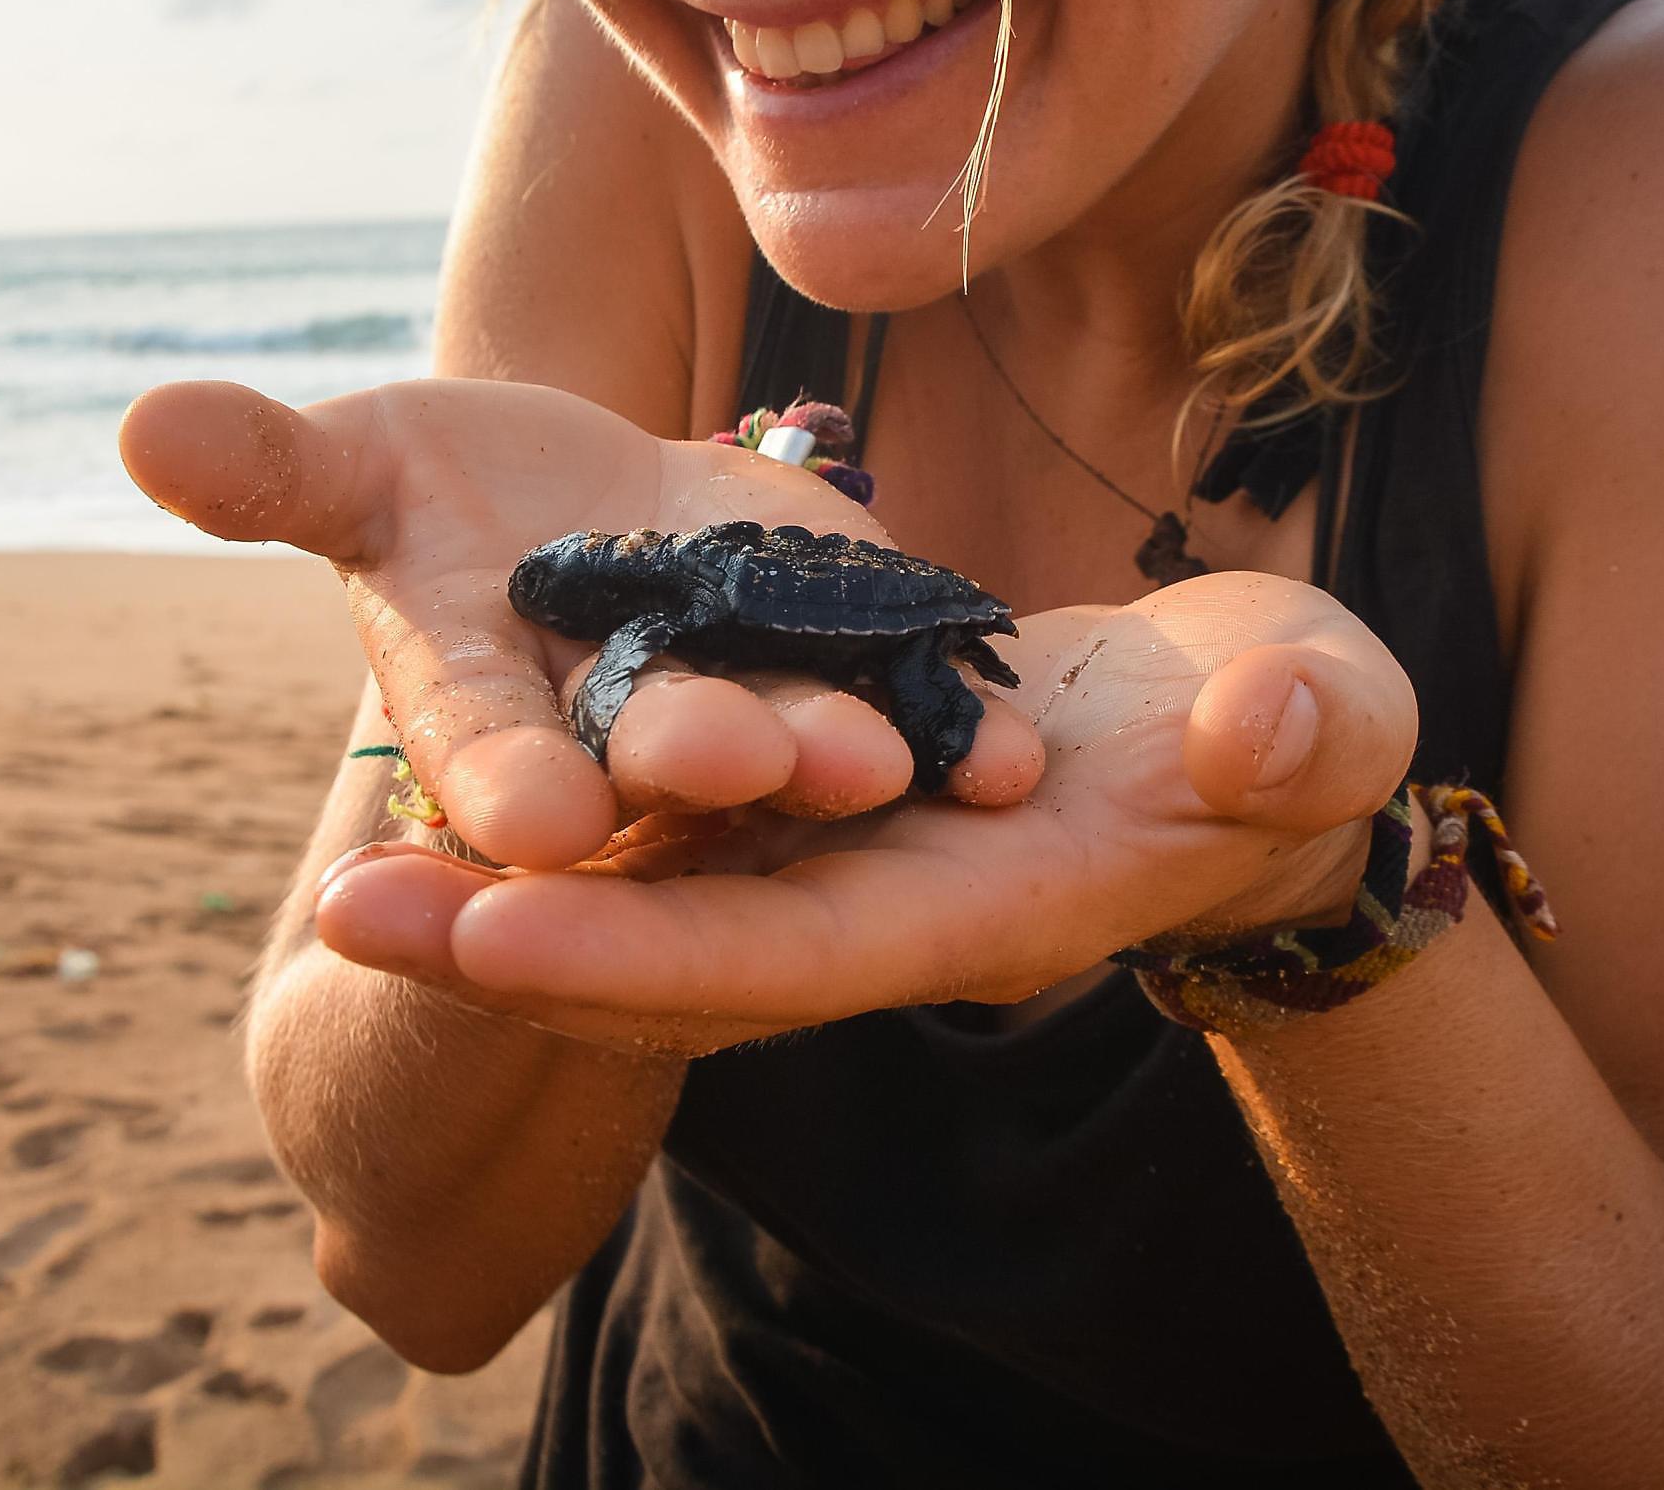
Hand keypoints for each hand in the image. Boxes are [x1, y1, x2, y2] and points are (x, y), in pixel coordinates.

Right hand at [116, 377, 1047, 870]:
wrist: (587, 522)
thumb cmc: (438, 498)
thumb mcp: (358, 469)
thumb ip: (271, 469)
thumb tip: (141, 427)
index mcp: (481, 698)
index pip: (483, 741)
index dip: (505, 777)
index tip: (536, 817)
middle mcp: (612, 727)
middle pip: (649, 743)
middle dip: (688, 752)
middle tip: (733, 756)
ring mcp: (740, 698)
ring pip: (789, 731)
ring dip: (833, 749)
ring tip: (885, 761)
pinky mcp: (841, 654)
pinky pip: (901, 691)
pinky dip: (954, 725)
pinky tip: (1014, 755)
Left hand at [304, 573, 1418, 1056]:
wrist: (1252, 735)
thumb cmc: (1307, 724)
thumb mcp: (1328, 711)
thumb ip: (1304, 728)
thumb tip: (1260, 731)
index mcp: (990, 905)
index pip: (798, 952)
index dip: (651, 952)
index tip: (490, 940)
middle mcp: (886, 901)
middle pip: (680, 943)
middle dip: (515, 938)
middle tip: (335, 903)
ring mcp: (845, 852)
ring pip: (654, 879)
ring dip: (507, 872)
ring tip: (335, 852)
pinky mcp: (824, 784)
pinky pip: (676, 808)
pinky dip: (569, 796)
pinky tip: (442, 755)